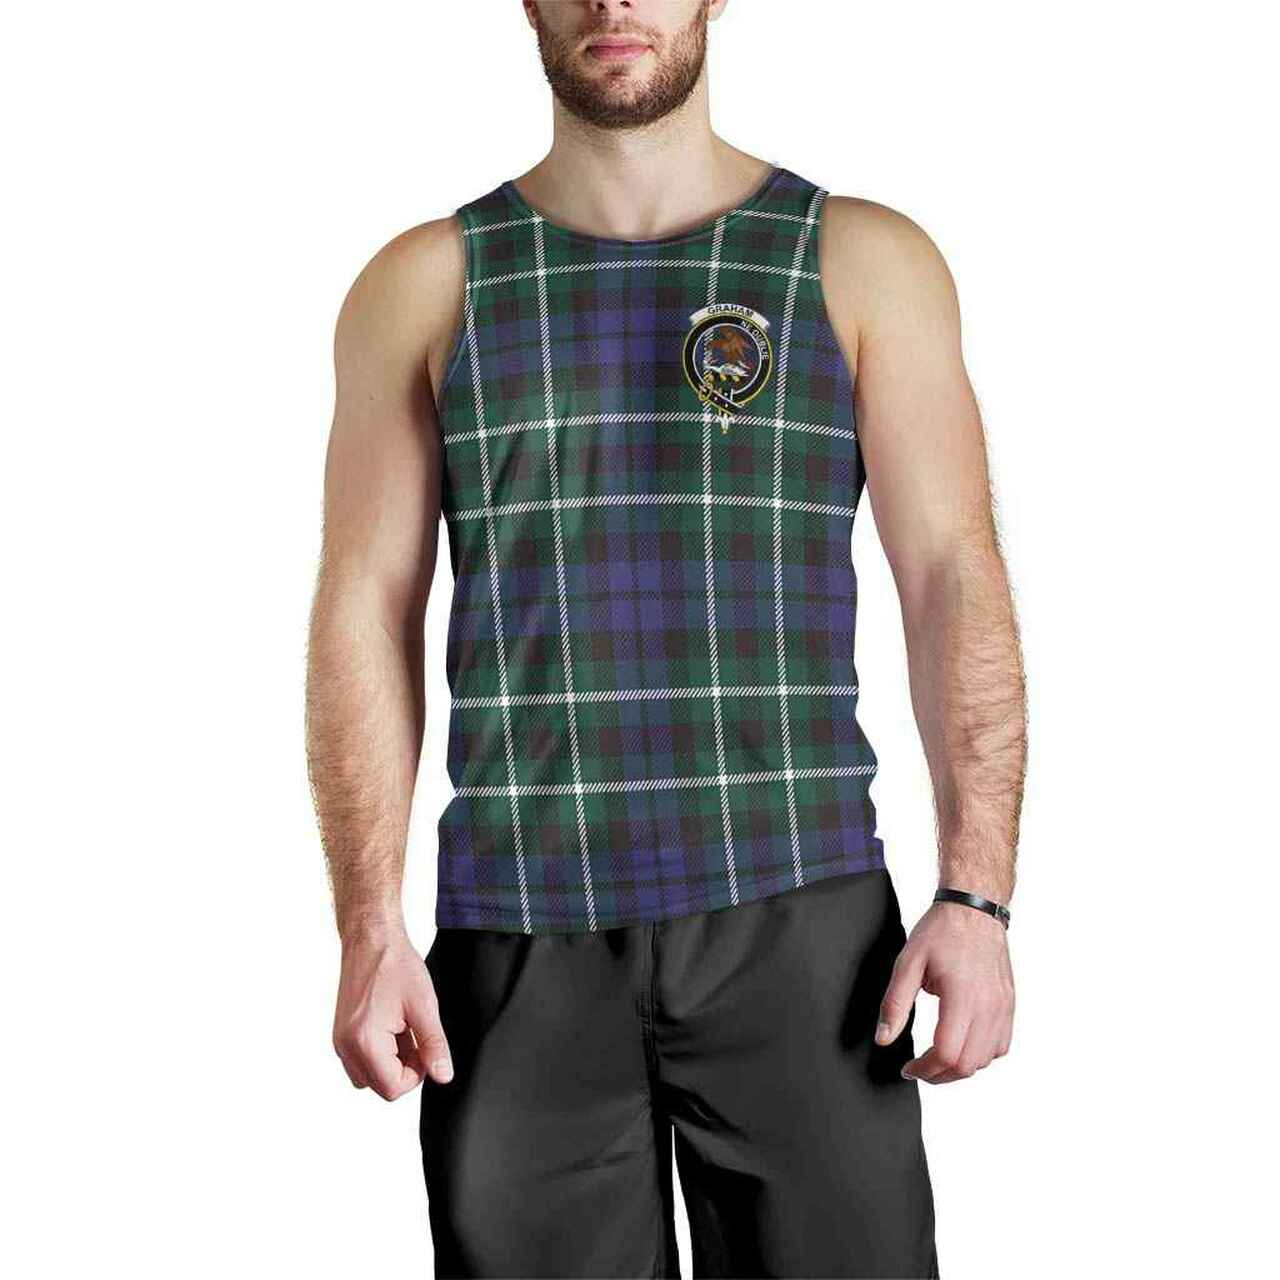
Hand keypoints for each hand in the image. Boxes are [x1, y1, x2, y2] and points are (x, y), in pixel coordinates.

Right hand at [332, 927, 452, 1099]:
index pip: (393, 1088)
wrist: (371, 940)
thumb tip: (443, 1075)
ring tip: (403, 1029)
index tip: (425, 1049)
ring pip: (369, 1075)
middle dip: (403, 1068)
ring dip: (391, 1062)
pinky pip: (361, 1059)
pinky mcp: (342, 1034)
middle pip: (380, 1086)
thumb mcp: (425, 1006)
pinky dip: (379, 1051)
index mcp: (364, 1042)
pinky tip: (391, 1025)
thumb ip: (434, 1045)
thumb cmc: (395, 965)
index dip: (417, 1074)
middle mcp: (346, 1046)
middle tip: (415, 1036)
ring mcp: (341, 1040)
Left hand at [876, 901, 1014, 1083]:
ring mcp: (1003, 1007)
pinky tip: (961, 1042)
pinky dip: (981, 1054)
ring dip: (960, 1067)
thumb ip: (895, 1004)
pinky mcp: (1009, 1004)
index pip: (948, 1054)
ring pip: (987, 1060)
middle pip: (969, 1065)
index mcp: (962, 996)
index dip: (925, 1069)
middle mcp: (989, 1006)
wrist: (974, 908)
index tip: (908, 1067)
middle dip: (940, 1075)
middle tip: (919, 1068)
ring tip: (937, 1057)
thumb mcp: (908, 962)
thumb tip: (883, 1039)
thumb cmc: (941, 931)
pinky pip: (1000, 1045)